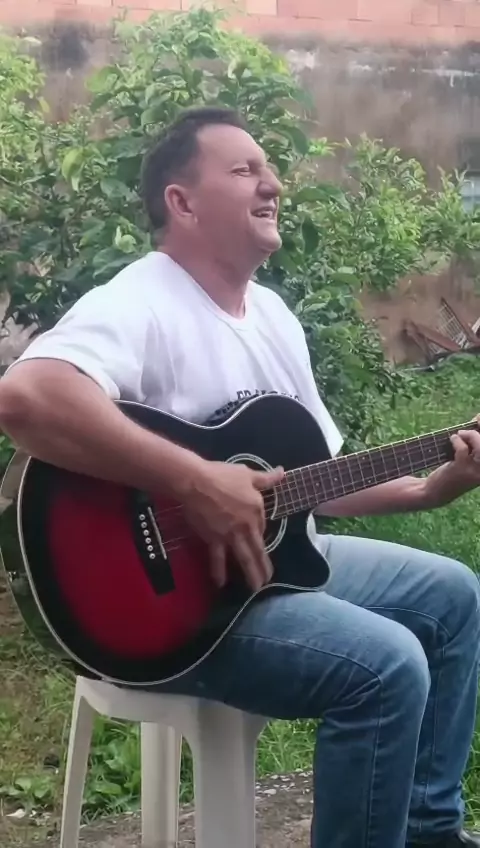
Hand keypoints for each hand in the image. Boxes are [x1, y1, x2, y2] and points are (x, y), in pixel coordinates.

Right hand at [182, 461, 283, 590]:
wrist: (196, 482)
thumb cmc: (221, 475)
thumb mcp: (247, 474)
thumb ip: (266, 478)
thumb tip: (282, 472)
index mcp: (256, 509)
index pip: (261, 525)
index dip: (258, 531)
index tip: (255, 536)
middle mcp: (247, 525)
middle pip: (258, 548)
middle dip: (263, 565)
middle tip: (268, 579)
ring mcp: (231, 535)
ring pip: (244, 557)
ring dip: (251, 573)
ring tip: (256, 587)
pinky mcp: (214, 539)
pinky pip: (218, 558)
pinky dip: (219, 572)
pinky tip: (220, 584)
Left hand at [449, 416, 479, 483]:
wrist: (435, 492)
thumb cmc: (452, 472)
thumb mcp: (468, 458)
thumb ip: (474, 442)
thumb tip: (478, 418)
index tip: (479, 418)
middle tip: (476, 420)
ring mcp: (476, 471)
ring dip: (471, 435)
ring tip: (461, 433)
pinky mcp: (462, 470)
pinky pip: (463, 449)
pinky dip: (458, 440)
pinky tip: (453, 439)